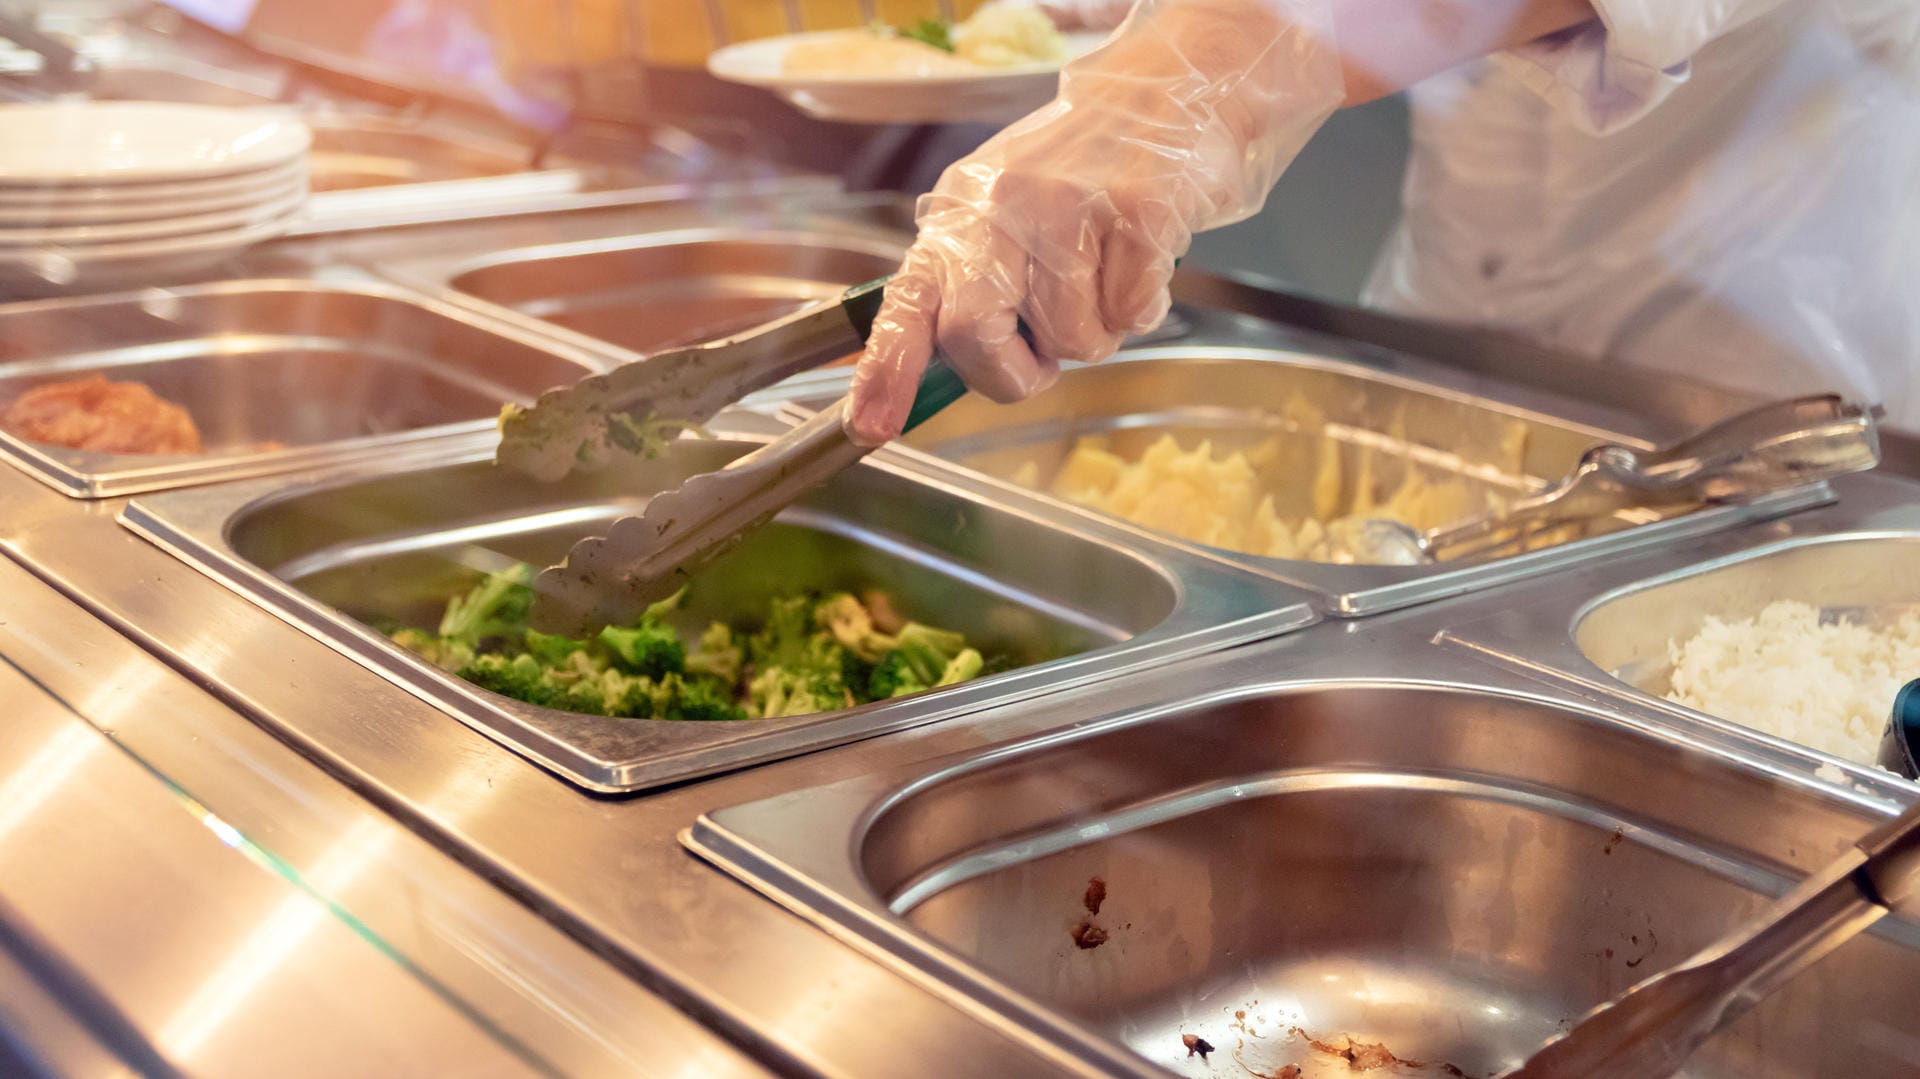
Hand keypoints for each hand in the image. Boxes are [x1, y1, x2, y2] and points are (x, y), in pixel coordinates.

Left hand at [846, 0, 1344, 445]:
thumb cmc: (1086, 172)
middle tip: (1043, 358)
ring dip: (1097, 330)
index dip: (886, 371)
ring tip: (1107, 272)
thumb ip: (972, 281)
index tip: (871, 427)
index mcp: (960, 214)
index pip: (906, 302)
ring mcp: (1068, 208)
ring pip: (1073, 341)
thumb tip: (948, 366)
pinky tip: (1141, 260)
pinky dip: (1144, 307)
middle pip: (975, 337)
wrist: (1172, 90)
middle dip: (1012, 373)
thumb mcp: (1005, 213)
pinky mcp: (1136, 214)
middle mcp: (1001, 207)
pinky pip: (1133, 315)